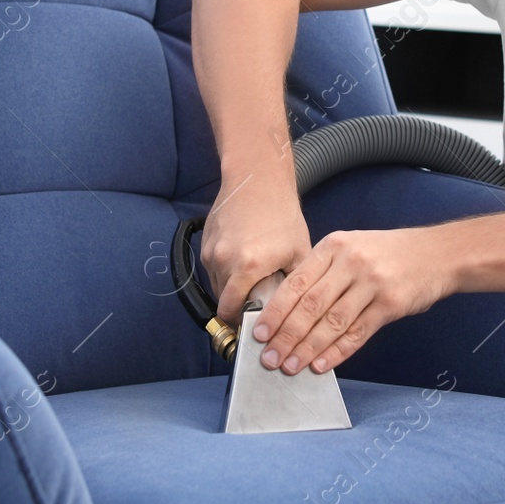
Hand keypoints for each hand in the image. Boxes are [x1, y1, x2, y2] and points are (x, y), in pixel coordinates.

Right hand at [200, 182, 310, 327]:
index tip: (250, 324)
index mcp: (247, 267)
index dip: (239, 321)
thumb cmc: (281, 213)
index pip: (230, 311)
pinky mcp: (205, 241)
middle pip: (221, 300)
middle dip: (236, 305)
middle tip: (254, 303)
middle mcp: (223, 261)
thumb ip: (296, 285)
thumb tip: (293, 311)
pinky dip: (225, 270)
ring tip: (252, 278)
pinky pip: (212, 267)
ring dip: (230, 287)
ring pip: (216, 284)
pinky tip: (243, 259)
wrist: (258, 179)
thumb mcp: (299, 252)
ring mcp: (211, 250)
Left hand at [254, 228, 451, 375]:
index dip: (275, 311)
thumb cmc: (390, 254)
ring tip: (290, 366)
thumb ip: (323, 272)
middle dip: (286, 336)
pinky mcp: (391, 303)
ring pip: (331, 322)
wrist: (439, 253)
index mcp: (334, 247)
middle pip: (309, 305)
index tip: (259, 333)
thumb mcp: (352, 247)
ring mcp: (372, 283)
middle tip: (269, 358)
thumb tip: (288, 311)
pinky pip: (357, 333)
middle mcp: (351, 262)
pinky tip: (321, 365)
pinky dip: (337, 352)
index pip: (296, 283)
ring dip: (307, 349)